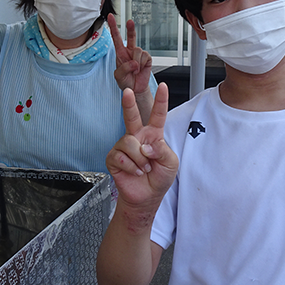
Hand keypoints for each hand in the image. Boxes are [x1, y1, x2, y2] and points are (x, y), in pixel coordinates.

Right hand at [107, 83, 177, 219]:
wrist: (146, 197)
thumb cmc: (159, 177)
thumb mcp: (171, 163)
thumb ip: (162, 151)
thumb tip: (146, 146)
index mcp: (153, 135)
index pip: (158, 115)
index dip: (161, 101)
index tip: (164, 87)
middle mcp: (138, 137)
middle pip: (132, 116)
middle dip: (128, 103)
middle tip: (127, 92)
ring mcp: (124, 147)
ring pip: (128, 142)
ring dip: (139, 159)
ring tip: (144, 168)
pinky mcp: (114, 158)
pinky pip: (120, 157)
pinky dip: (130, 166)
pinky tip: (134, 172)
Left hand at [108, 14, 152, 95]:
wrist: (135, 89)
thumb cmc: (125, 81)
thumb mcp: (118, 76)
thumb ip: (124, 68)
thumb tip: (134, 62)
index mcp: (120, 53)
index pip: (116, 37)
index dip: (113, 27)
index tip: (110, 17)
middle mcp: (130, 51)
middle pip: (131, 37)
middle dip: (130, 28)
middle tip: (129, 21)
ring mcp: (139, 54)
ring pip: (138, 50)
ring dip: (136, 62)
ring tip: (134, 71)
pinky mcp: (147, 58)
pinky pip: (145, 56)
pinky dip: (142, 64)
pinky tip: (140, 69)